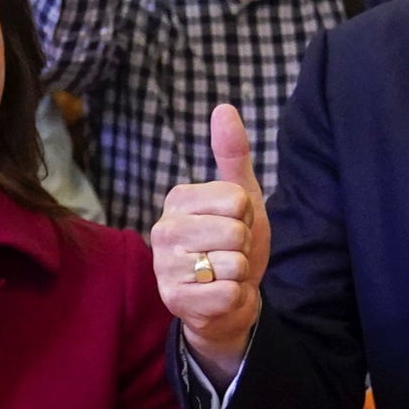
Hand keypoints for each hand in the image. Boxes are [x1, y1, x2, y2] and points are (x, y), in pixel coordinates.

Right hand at [152, 104, 267, 384]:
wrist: (228, 301)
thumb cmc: (232, 245)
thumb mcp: (241, 198)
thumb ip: (233, 154)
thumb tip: (224, 107)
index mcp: (177, 199)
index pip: (236, 200)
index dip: (245, 217)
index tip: (233, 225)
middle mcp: (163, 230)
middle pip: (235, 232)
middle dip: (243, 246)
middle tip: (229, 254)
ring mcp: (164, 267)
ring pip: (232, 263)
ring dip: (238, 274)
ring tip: (223, 275)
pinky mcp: (174, 301)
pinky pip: (228, 292)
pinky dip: (235, 297)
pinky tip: (219, 296)